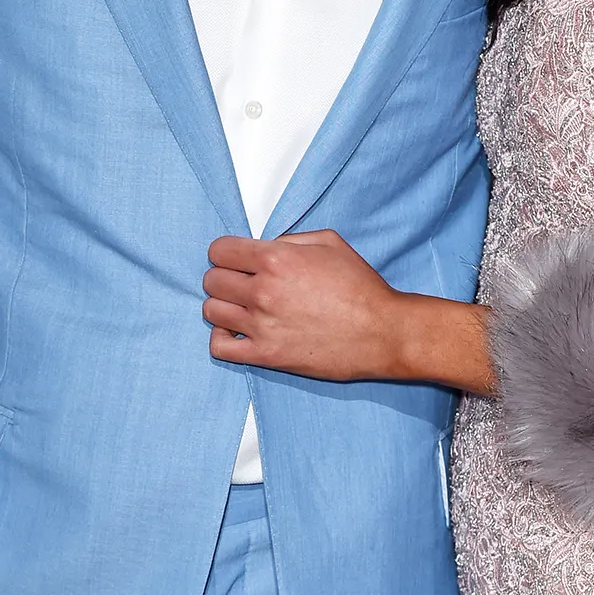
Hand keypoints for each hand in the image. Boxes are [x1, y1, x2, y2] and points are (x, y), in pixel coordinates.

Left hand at [203, 230, 405, 381]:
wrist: (382, 332)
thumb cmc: (361, 288)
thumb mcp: (330, 243)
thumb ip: (290, 239)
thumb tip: (264, 247)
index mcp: (277, 258)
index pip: (219, 251)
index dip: (226, 253)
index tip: (235, 260)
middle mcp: (263, 290)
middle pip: (212, 280)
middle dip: (224, 278)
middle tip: (241, 284)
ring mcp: (261, 325)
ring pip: (211, 311)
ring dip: (223, 307)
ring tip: (242, 309)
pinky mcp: (266, 355)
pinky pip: (219, 347)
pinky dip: (223, 339)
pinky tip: (239, 333)